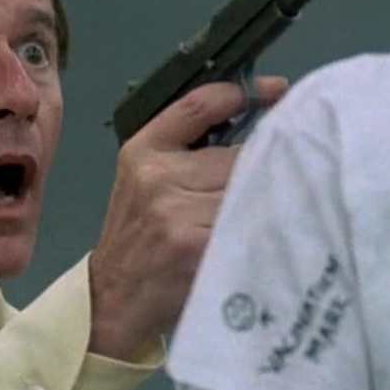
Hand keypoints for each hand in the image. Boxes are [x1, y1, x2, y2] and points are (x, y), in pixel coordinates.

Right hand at [87, 76, 289, 359]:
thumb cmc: (138, 238)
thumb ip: (186, 152)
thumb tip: (255, 126)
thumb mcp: (144, 181)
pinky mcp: (197, 244)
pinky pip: (246, 222)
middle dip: (259, 168)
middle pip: (237, 153)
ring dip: (265, 199)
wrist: (112, 299)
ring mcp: (176, 211)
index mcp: (144, 150)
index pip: (199, 106)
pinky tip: (264, 235)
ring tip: (269, 214)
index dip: (243, 93)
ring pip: (247, 188)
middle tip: (275, 180)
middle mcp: (157, 175)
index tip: (277, 90)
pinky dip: (262, 226)